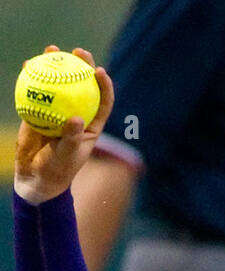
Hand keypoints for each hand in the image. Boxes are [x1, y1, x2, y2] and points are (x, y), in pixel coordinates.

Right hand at [13, 46, 112, 205]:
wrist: (36, 175)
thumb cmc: (56, 170)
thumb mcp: (65, 156)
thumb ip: (71, 138)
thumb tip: (76, 119)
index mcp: (91, 125)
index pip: (102, 101)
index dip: (104, 85)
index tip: (99, 71)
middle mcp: (76, 113)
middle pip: (83, 85)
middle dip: (83, 65)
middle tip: (78, 52)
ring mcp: (58, 109)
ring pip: (60, 83)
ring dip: (56, 63)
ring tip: (51, 49)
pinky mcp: (40, 109)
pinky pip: (38, 90)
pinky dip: (33, 76)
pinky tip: (28, 64)